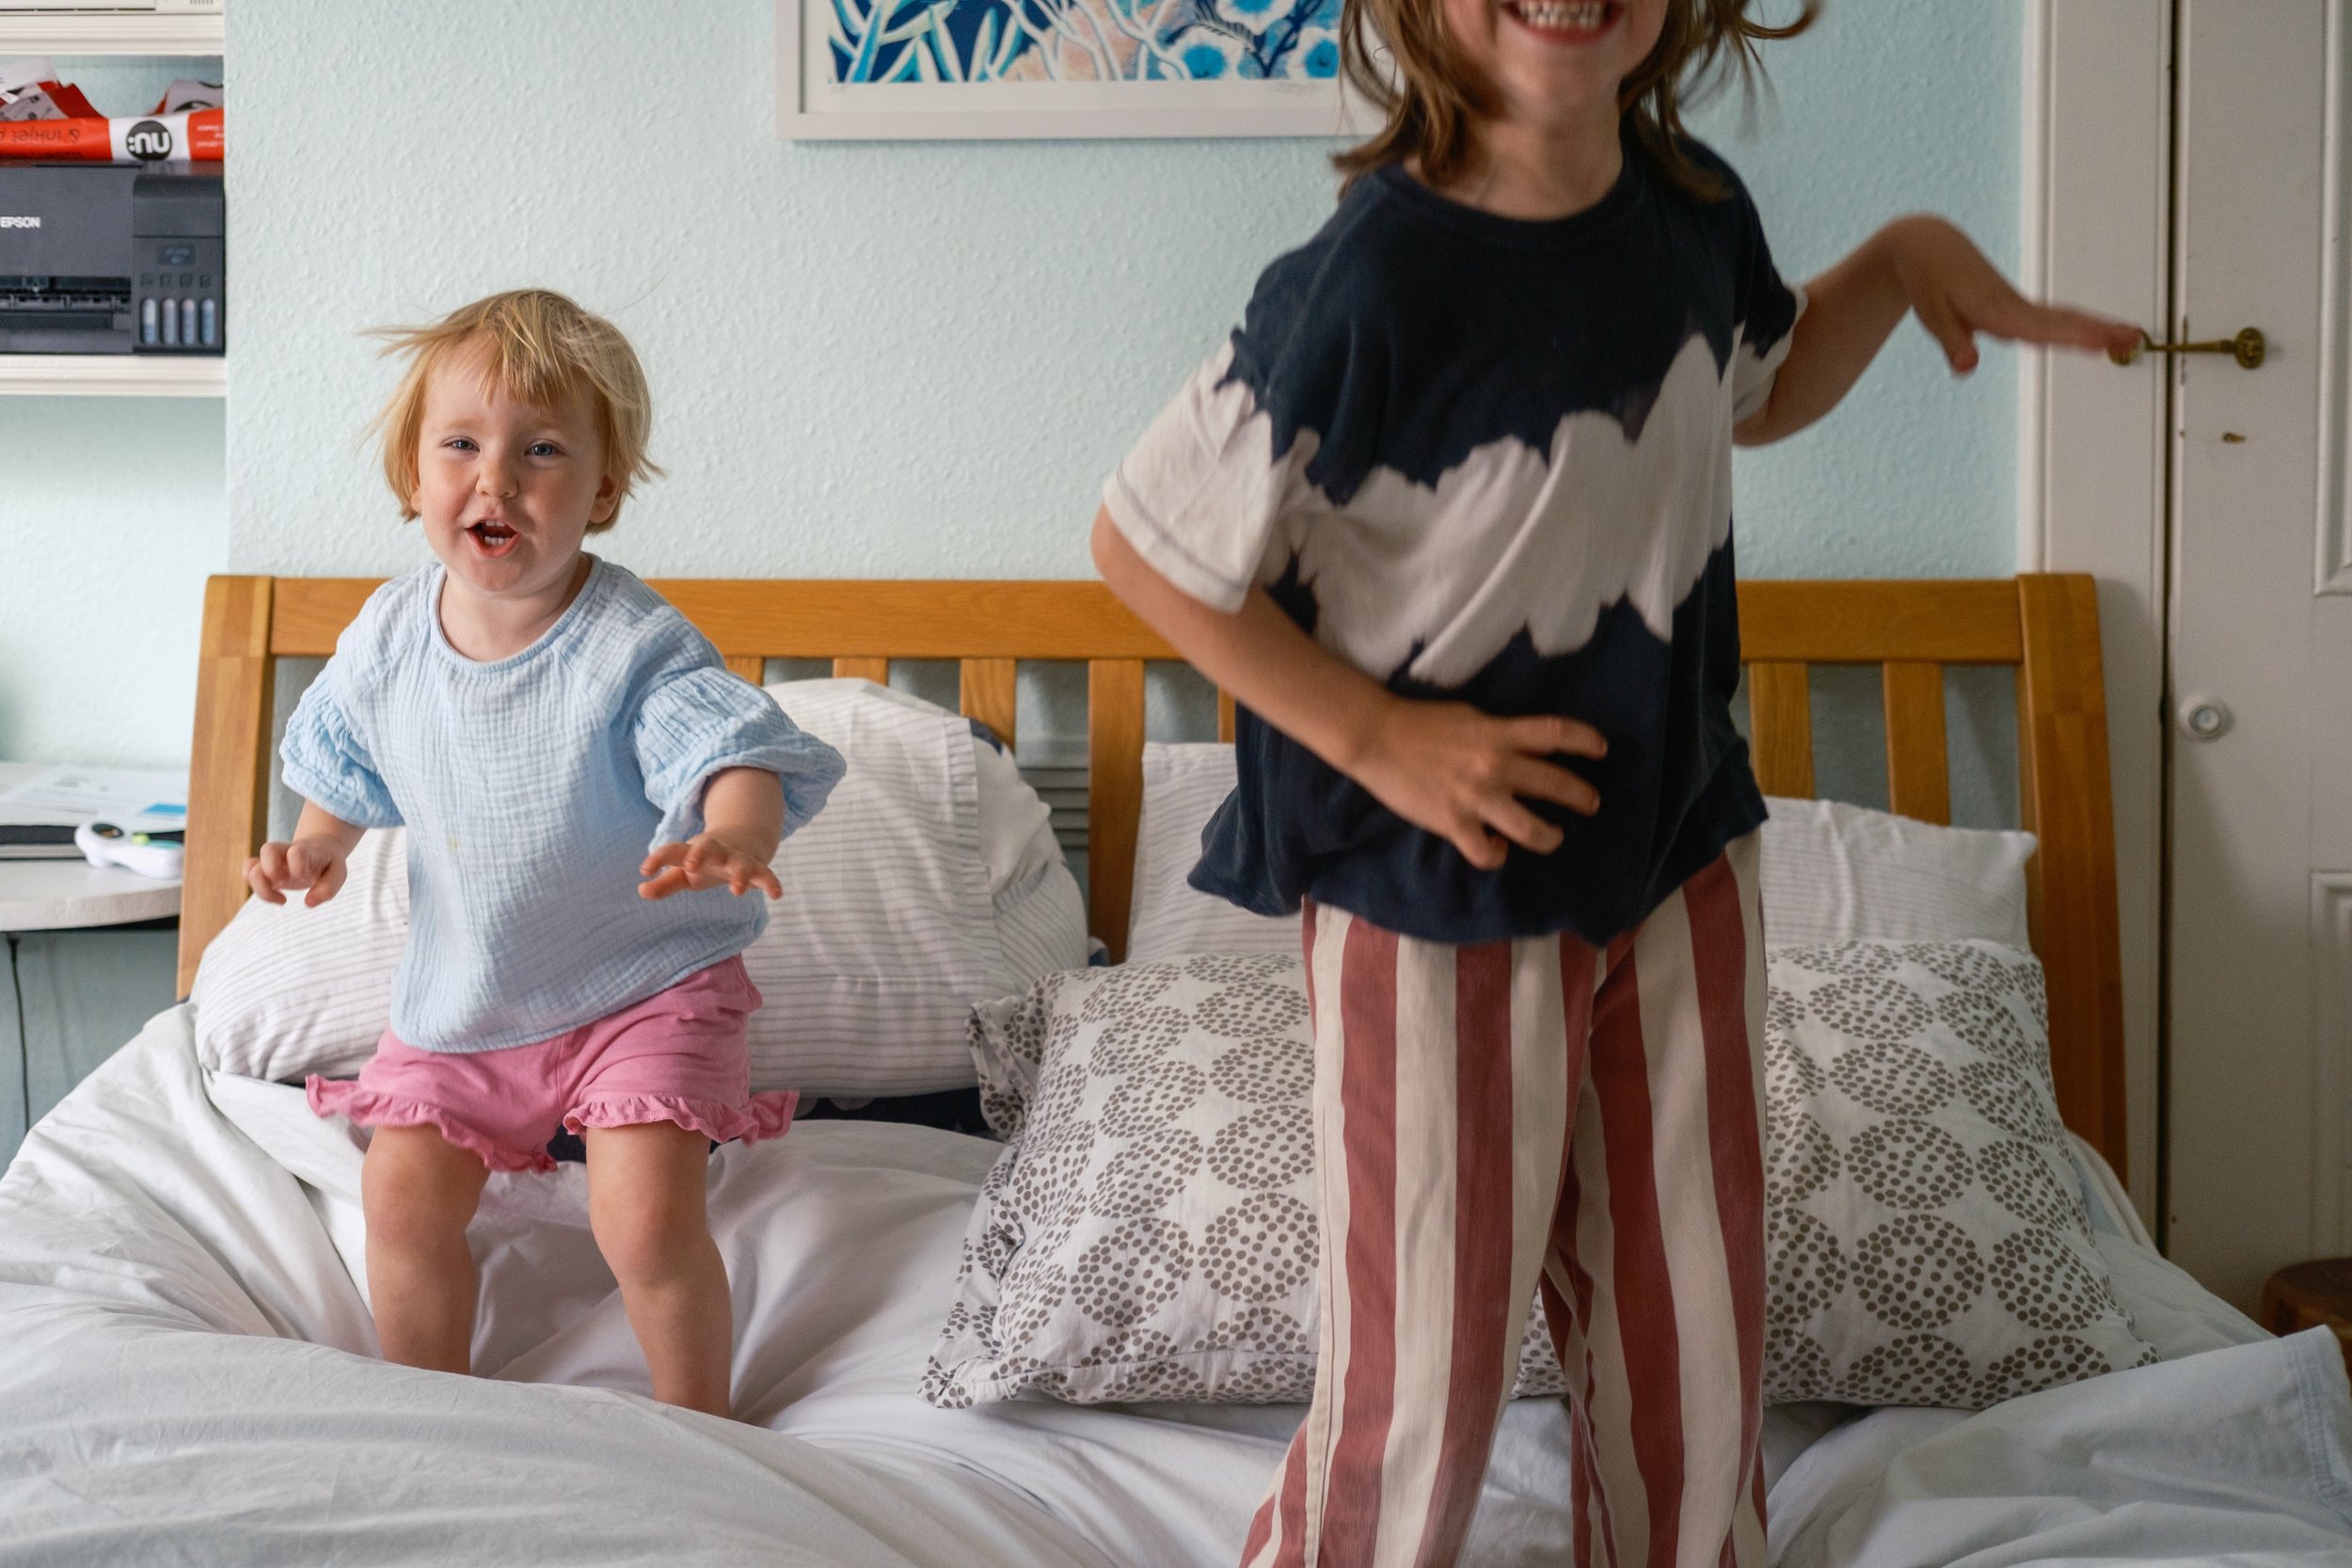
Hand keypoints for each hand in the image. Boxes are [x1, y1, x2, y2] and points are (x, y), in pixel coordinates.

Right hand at [245, 836, 349, 906]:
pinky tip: (277, 897)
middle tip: (288, 883)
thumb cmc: (328, 863)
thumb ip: (328, 889)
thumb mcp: (338, 874)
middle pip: (267, 849)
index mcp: (306, 850)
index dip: (298, 867)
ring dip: (261, 887)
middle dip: (274, 871)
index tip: (308, 878)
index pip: (296, 852)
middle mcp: (285, 851)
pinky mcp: (264, 870)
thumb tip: (308, 903)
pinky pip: (247, 874)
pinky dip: (257, 889)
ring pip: (251, 867)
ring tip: (282, 899)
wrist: (319, 849)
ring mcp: (272, 860)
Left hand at [639, 832, 783, 900]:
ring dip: (740, 874)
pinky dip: (772, 883)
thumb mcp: (684, 872)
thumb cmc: (706, 861)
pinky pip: (767, 875)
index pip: (673, 851)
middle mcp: (717, 852)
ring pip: (741, 863)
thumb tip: (641, 890)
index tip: (644, 870)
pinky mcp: (758, 868)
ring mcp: (738, 859)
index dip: (659, 859)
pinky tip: (777, 895)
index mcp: (694, 851)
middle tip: (689, 866)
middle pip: (708, 847)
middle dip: (700, 854)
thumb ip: (665, 883)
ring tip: (737, 891)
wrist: (743, 839)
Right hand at [1342, 697, 1605, 871]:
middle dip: (1581, 796)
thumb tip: (1523, 746)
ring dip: (1550, 836)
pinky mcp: (1454, 823)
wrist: (1377, 738)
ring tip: (1554, 836)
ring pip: (1531, 829)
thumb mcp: (1470, 717)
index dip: (1586, 741)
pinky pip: (1487, 852)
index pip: (1556, 734)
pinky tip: (1497, 847)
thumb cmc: (1421, 722)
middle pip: (1555, 784)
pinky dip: (1497, 854)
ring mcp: (1476, 798)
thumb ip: (1499, 733)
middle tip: (1591, 802)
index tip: (1601, 750)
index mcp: (1499, 734)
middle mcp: (1495, 766)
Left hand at [1885, 215, 2142, 373]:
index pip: (2040, 330)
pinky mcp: (2015, 306)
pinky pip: (2053, 317)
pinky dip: (2078, 325)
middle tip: (2137, 338)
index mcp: (1996, 311)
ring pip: (2063, 318)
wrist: (1929, 245)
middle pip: (2063, 321)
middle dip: (2100, 330)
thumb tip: (1966, 368)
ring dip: (2098, 327)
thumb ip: (1952, 342)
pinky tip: (2097, 335)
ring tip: (2131, 336)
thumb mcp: (1932, 314)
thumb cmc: (1928, 280)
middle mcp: (2013, 307)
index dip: (2073, 337)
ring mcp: (2017, 306)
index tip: (2103, 342)